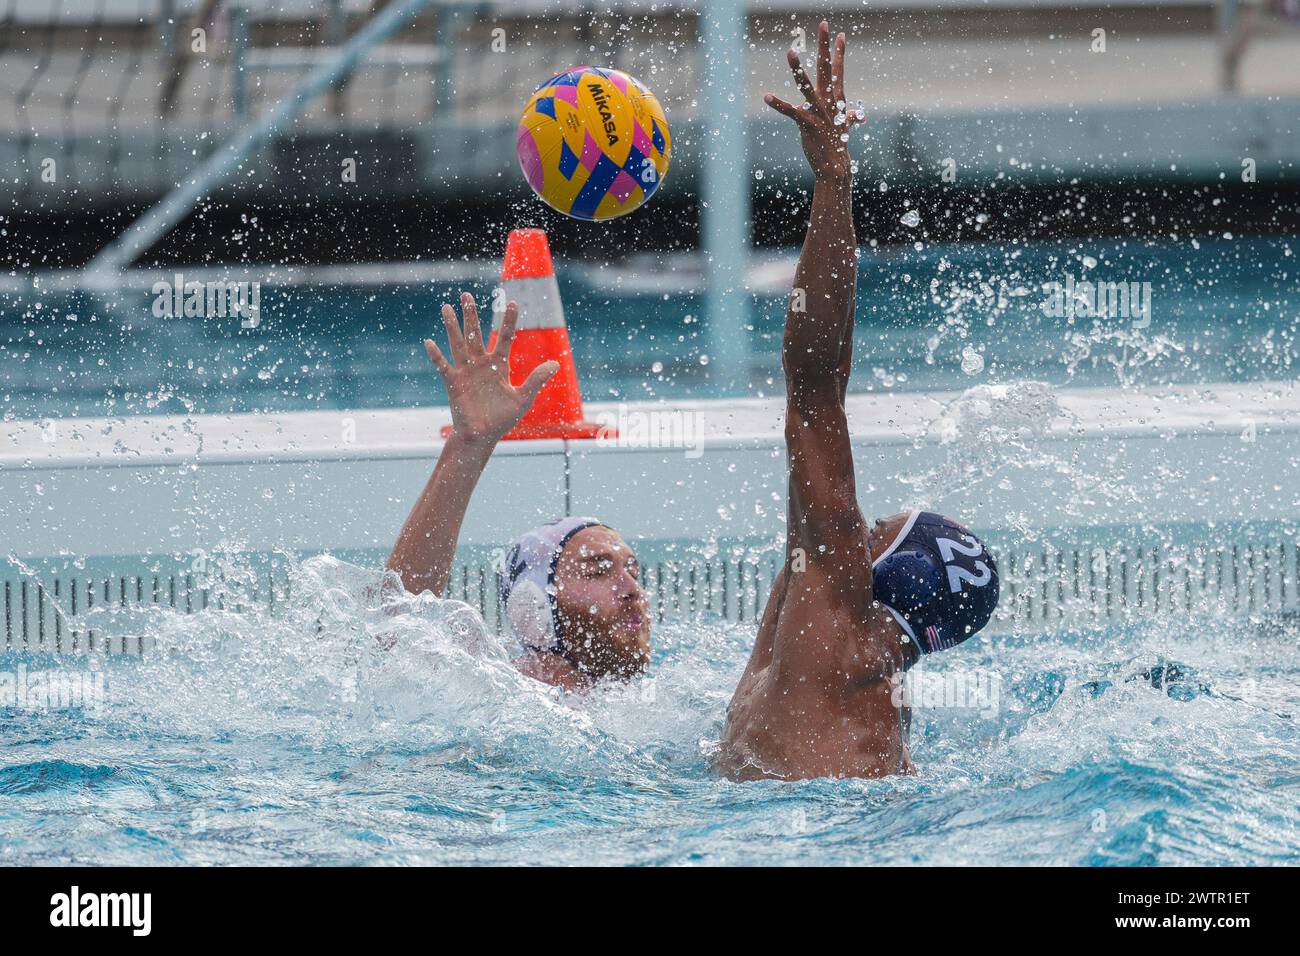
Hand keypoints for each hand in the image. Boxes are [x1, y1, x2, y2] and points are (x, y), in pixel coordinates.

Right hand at [425, 292, 558, 443]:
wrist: (483, 436)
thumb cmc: (503, 418)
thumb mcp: (523, 398)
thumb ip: (537, 379)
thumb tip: (555, 364)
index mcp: (499, 365)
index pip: (504, 337)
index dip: (508, 321)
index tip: (511, 302)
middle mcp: (481, 364)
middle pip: (475, 334)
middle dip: (471, 315)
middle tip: (466, 294)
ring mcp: (466, 372)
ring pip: (458, 344)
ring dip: (452, 327)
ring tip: (447, 307)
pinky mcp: (454, 383)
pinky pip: (444, 367)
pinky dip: (437, 356)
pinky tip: (429, 343)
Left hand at [764, 21, 863, 180]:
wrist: (836, 167)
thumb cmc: (837, 145)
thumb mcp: (844, 127)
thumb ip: (849, 117)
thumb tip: (859, 116)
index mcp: (836, 100)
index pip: (838, 70)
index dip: (839, 52)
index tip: (840, 34)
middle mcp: (829, 102)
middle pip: (826, 68)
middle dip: (824, 46)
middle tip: (823, 24)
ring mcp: (819, 112)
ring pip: (807, 85)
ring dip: (798, 69)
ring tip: (790, 51)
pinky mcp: (807, 124)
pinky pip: (790, 112)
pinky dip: (778, 104)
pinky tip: (766, 95)